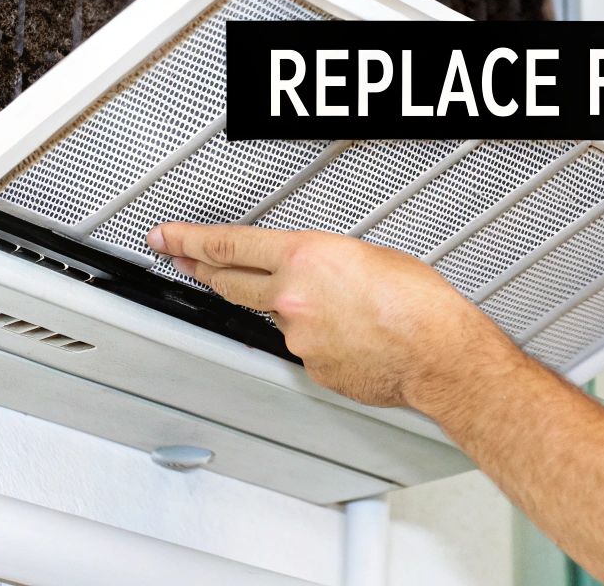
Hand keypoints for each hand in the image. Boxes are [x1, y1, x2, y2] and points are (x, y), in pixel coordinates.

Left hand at [147, 223, 518, 408]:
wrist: (437, 351)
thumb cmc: (418, 300)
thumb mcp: (366, 254)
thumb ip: (324, 259)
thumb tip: (312, 268)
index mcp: (304, 257)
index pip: (227, 245)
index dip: (187, 240)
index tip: (166, 237)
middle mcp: (291, 297)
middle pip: (229, 281)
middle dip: (201, 269)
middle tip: (182, 259)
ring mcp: (297, 336)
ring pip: (273, 315)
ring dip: (287, 307)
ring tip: (334, 305)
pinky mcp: (310, 367)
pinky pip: (303, 346)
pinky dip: (319, 338)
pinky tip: (352, 334)